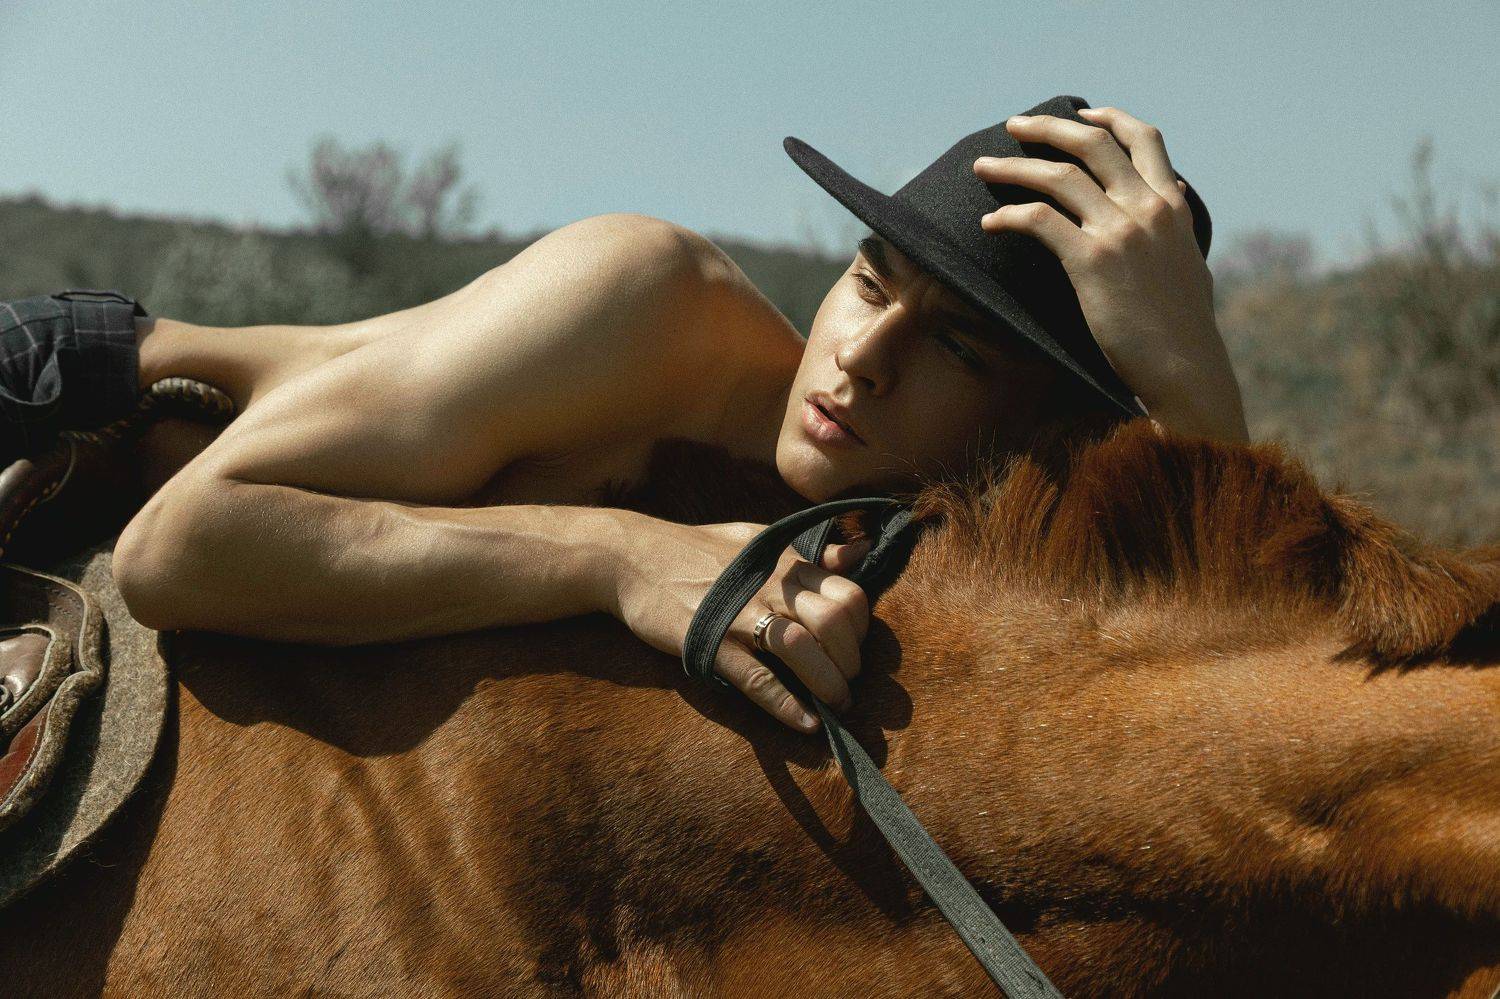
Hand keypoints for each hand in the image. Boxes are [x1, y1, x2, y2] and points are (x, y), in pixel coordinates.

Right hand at [610, 518, 872, 732]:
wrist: (632, 557)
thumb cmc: (697, 548)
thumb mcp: (759, 539)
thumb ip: (811, 552)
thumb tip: (863, 550)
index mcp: (786, 562)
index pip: (849, 593)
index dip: (861, 627)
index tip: (853, 646)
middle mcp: (770, 588)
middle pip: (834, 624)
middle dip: (851, 661)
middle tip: (847, 682)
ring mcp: (741, 617)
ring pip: (803, 652)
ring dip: (829, 686)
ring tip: (835, 706)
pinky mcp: (712, 645)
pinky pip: (759, 681)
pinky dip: (787, 706)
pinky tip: (806, 724)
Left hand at [972, 106, 1247, 443]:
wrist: (1184, 367)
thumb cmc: (1184, 329)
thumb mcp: (1192, 264)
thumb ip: (1180, 227)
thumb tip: (1176, 195)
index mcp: (1172, 207)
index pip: (1145, 139)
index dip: (1109, 118)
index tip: (1079, 112)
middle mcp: (1148, 208)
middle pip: (1093, 143)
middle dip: (1048, 127)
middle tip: (1014, 126)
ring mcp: (1120, 231)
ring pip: (1058, 175)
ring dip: (1013, 166)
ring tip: (983, 167)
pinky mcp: (1091, 260)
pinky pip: (1039, 220)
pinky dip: (1009, 215)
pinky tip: (990, 223)